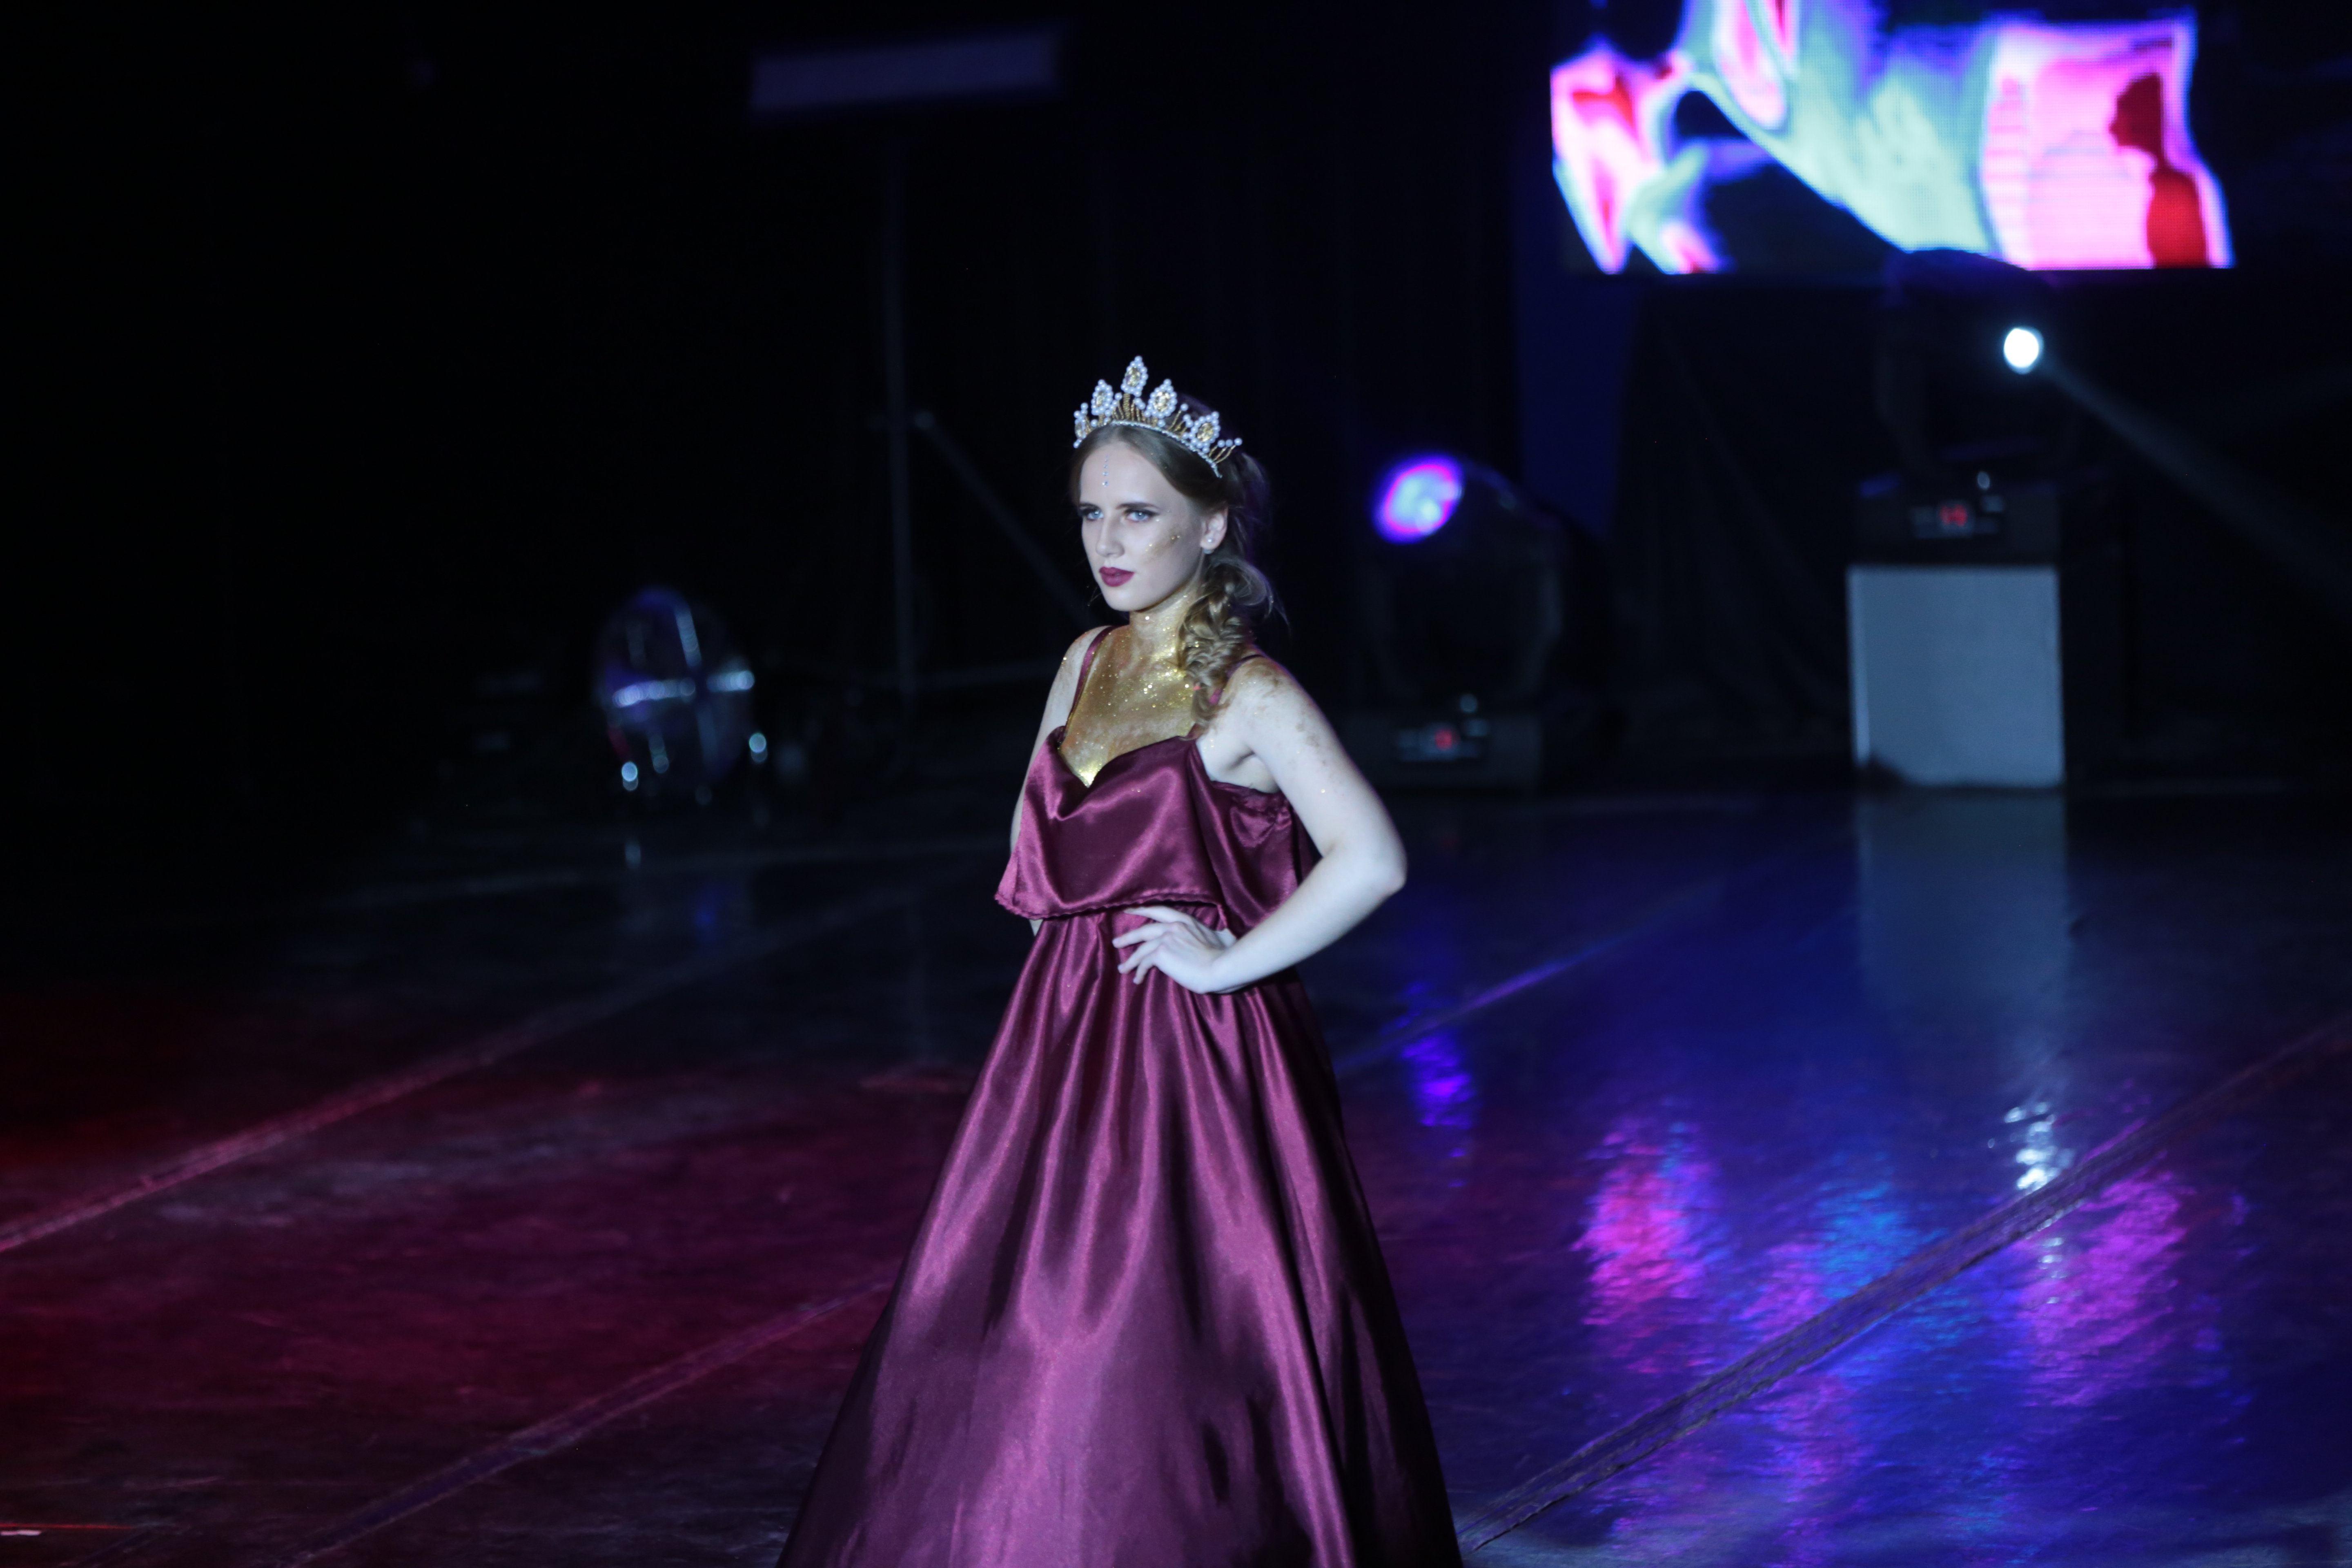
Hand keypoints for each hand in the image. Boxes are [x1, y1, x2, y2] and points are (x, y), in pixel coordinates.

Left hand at [1111, 905, 1238, 993]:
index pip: (1159, 911)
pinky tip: (1138, 980)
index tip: (1129, 909)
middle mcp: (1173, 926)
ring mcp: (1165, 938)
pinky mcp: (1161, 953)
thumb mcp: (1224, 937)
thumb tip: (1227, 934)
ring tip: (1123, 969)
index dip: (1142, 910)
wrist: (1220, 967)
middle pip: (1144, 930)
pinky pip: (1144, 963)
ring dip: (1130, 961)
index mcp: (1186, 921)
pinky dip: (1139, 972)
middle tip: (1116, 942)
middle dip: (1128, 937)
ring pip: (1140, 949)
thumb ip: (1220, 934)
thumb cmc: (1225, 955)